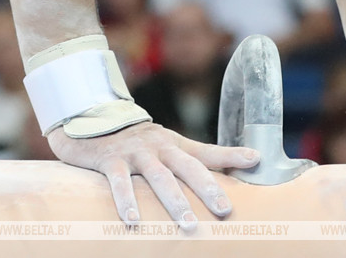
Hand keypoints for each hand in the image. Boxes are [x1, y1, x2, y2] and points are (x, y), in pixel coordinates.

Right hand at [47, 122, 259, 228]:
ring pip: (158, 177)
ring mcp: (135, 152)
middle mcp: (159, 146)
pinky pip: (119, 182)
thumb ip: (201, 157)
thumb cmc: (137, 141)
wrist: (91, 120)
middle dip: (207, 189)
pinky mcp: (110, 159)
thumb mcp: (168, 146)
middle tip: (224, 211)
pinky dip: (126, 201)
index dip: (230, 156)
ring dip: (173, 201)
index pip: (207, 151)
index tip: (255, 161)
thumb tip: (241, 163)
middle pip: (187, 167)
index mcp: (175, 144)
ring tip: (187, 224)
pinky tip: (133, 221)